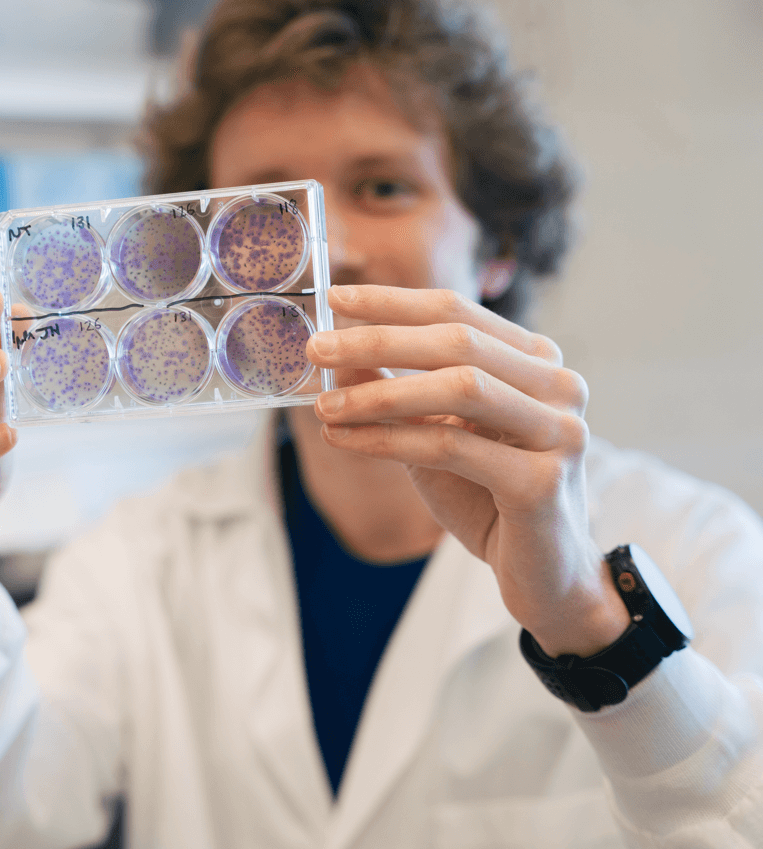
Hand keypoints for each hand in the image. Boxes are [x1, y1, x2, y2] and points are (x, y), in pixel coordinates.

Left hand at [307, 285, 627, 656]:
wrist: (544, 576)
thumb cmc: (488, 498)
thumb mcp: (435, 432)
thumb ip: (398, 389)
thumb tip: (338, 352)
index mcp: (537, 362)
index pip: (458, 312)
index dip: (393, 302)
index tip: (334, 297)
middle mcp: (559, 386)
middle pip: (457, 342)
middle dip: (378, 339)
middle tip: (316, 347)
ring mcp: (558, 431)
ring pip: (458, 389)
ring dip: (379, 393)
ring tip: (324, 406)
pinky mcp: (541, 481)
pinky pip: (450, 446)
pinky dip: (387, 440)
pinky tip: (342, 440)